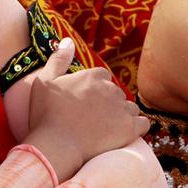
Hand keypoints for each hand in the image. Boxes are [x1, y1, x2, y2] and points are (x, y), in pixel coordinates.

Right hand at [25, 38, 147, 179]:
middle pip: (115, 92)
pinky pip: (142, 123)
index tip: (83, 102)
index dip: (93, 90)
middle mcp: (112, 89)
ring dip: (121, 115)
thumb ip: (59, 58)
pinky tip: (123, 133)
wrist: (55, 147)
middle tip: (90, 119)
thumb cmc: (46, 115)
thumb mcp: (45, 80)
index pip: (102, 77)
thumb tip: (68, 40)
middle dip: (106, 103)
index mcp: (94, 76)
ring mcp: (122, 109)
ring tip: (104, 129)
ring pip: (129, 107)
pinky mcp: (130, 128)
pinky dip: (135, 127)